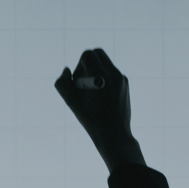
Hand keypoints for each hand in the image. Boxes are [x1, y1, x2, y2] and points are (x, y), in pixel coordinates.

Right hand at [55, 49, 143, 171]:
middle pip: (98, 53)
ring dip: (95, 70)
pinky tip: (101, 96)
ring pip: (105, 62)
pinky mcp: (125, 84)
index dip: (79, 66)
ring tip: (92, 91)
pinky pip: (112, 72)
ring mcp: (122, 78)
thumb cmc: (91, 120)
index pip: (87, 55)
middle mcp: (114, 73)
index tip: (78, 82)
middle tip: (84, 81)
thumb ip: (62, 84)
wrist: (114, 134)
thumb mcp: (71, 102)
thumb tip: (67, 70)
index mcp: (101, 75)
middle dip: (88, 63)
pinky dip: (104, 78)